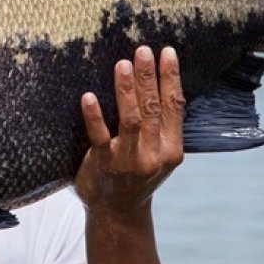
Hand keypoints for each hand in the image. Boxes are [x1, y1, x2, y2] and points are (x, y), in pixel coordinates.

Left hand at [75, 46, 184, 220]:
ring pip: (131, 120)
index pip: (174, 106)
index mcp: (171, 149)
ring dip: (127, 90)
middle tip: (143, 50)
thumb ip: (162, 126)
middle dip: (149, 77)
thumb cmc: (137, 175)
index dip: (171, 78)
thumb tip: (159, 80)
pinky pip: (99, 136)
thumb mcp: (159, 154)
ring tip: (123, 64)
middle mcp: (154, 155)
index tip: (167, 52)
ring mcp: (129, 161)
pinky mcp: (103, 164)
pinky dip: (95, 116)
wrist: (117, 213)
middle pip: (153, 109)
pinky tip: (89, 96)